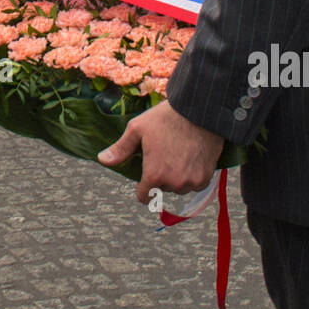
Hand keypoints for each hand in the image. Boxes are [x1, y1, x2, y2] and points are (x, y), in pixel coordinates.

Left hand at [99, 99, 224, 203]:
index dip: (142, 187)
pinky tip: (191, 157)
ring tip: (178, 154)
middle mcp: (173, 183)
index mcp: (154, 175)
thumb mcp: (137, 129)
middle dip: (161, 177)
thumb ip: (120, 149)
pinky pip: (196, 184)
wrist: (198, 110)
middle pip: (163, 190)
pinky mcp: (206, 177)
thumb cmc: (165, 118)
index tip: (145, 176)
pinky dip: (193, 175)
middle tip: (163, 155)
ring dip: (177, 178)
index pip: (144, 197)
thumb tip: (102, 159)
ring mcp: (191, 181)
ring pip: (180, 188)